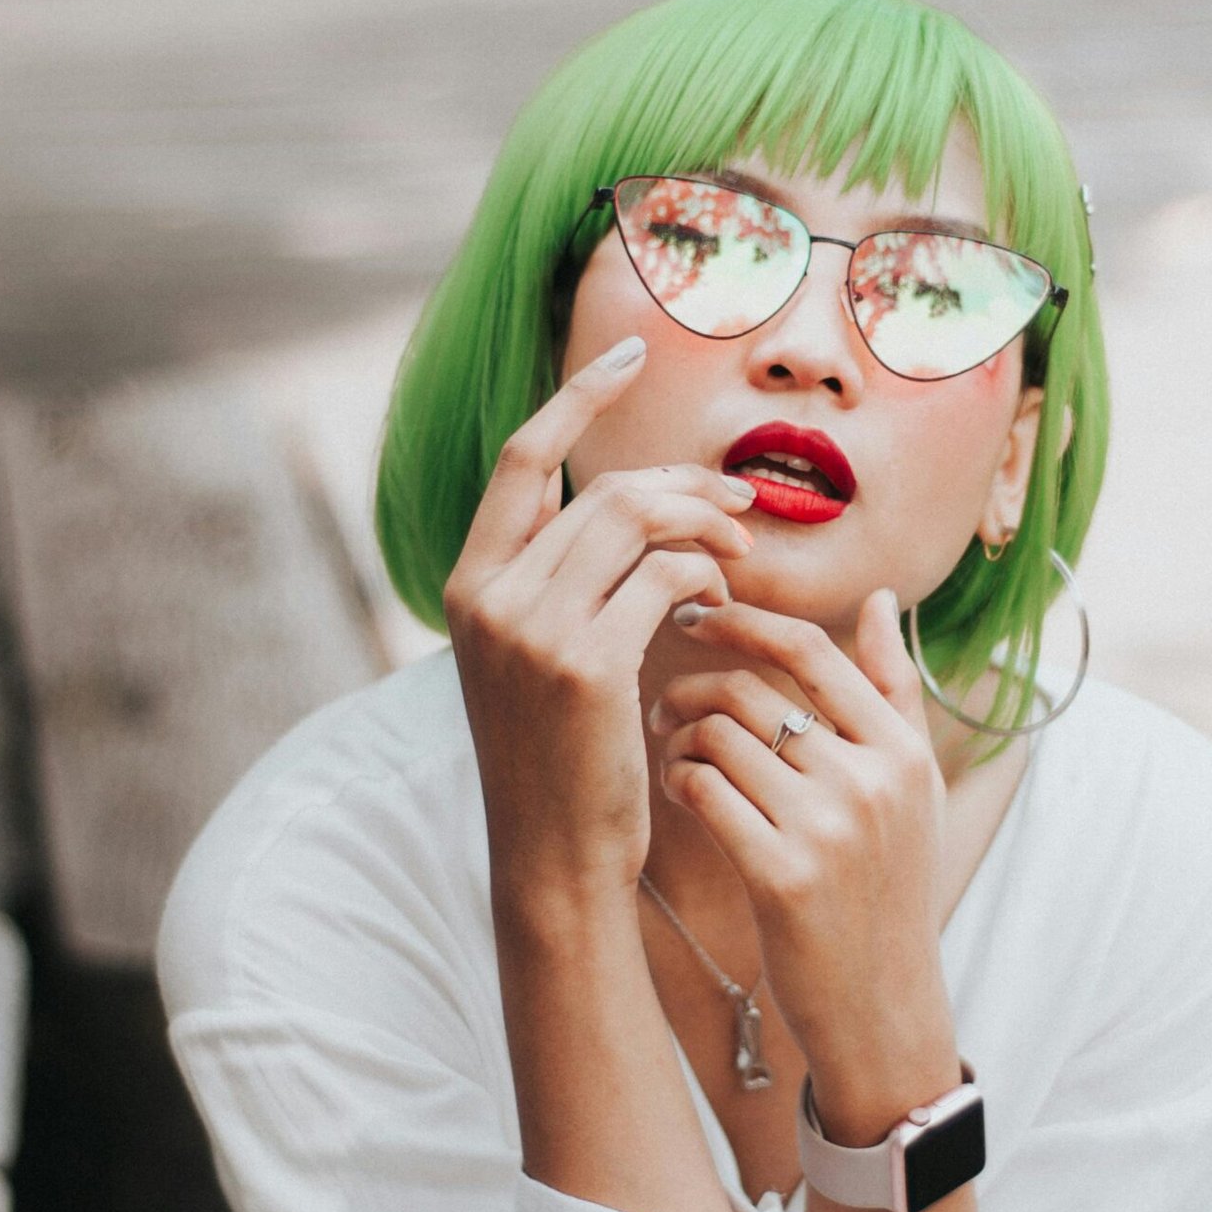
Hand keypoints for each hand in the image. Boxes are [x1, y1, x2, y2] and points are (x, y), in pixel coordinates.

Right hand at [442, 340, 756, 906]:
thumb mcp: (533, 660)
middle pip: (608, 489)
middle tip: (743, 505)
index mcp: (469, 583)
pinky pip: (670, 578)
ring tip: (741, 557)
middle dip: (690, 485)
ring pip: (643, 523)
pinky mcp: (586, 663)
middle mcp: (489, 595)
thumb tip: (629, 509)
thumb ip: (557, 581)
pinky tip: (723, 606)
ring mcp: (533, 628)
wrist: (553, 858)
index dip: (580, 394)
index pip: (523, 454)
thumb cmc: (560, 761)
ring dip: (710, 527)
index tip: (630, 353)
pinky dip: (709, 578)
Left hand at [648, 591, 958, 1131]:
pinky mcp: (781, 875)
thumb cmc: (888, 888)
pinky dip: (678, 780)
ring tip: (675, 756)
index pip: (810, 649)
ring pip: (718, 736)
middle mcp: (870, 780)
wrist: (882, 1004)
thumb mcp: (914, 787)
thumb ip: (894, 691)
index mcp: (902, 749)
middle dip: (692, 689)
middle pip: (751, 690)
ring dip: (679, 738)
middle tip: (666, 706)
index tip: (697, 616)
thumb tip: (878, 599)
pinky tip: (679, 792)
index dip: (743, 622)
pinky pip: (703, 790)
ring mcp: (827, 828)